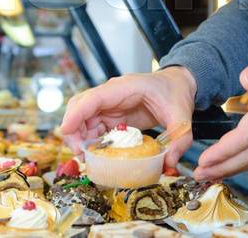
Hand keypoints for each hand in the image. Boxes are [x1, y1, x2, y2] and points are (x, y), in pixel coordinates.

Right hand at [60, 66, 195, 167]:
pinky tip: (96, 153)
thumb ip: (179, 139)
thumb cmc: (176, 94)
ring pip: (83, 117)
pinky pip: (93, 125)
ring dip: (79, 136)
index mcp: (126, 87)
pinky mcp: (112, 113)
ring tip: (86, 156)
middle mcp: (112, 93)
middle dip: (73, 128)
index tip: (65, 131)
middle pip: (80, 106)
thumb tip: (168, 163)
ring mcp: (110, 103)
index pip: (93, 98)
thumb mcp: (182, 117)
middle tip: (80, 153)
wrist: (178, 84)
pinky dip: (89, 138)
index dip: (77, 114)